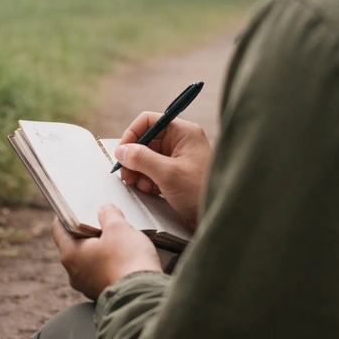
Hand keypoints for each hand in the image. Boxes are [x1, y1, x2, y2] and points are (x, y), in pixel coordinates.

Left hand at [53, 205, 162, 300]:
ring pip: (88, 261)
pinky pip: (101, 274)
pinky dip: (108, 264)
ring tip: (116, 238)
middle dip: (86, 232)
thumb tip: (104, 209)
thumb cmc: (127, 260)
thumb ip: (109, 215)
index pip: (59, 229)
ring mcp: (87, 286)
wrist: (144, 296)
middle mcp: (74, 273)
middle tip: (99, 220)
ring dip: (99, 249)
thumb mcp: (118, 228)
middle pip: (74, 246)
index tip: (72, 207)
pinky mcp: (102, 294)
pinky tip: (123, 257)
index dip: (65, 215)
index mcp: (70, 254)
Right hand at [115, 112, 211, 232]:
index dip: (132, 134)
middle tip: (126, 174)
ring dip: (138, 171)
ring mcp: (178, 159)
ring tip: (137, 184)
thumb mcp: (168, 174)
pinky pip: (153, 171)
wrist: (216, 216)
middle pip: (146, 141)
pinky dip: (146, 180)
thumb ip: (142, 159)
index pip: (150, 121)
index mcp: (183, 133)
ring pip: (147, 158)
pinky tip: (148, 190)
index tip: (122, 152)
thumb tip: (121, 151)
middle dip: (134, 157)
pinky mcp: (176, 175)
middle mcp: (181, 142)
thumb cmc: (200, 191)